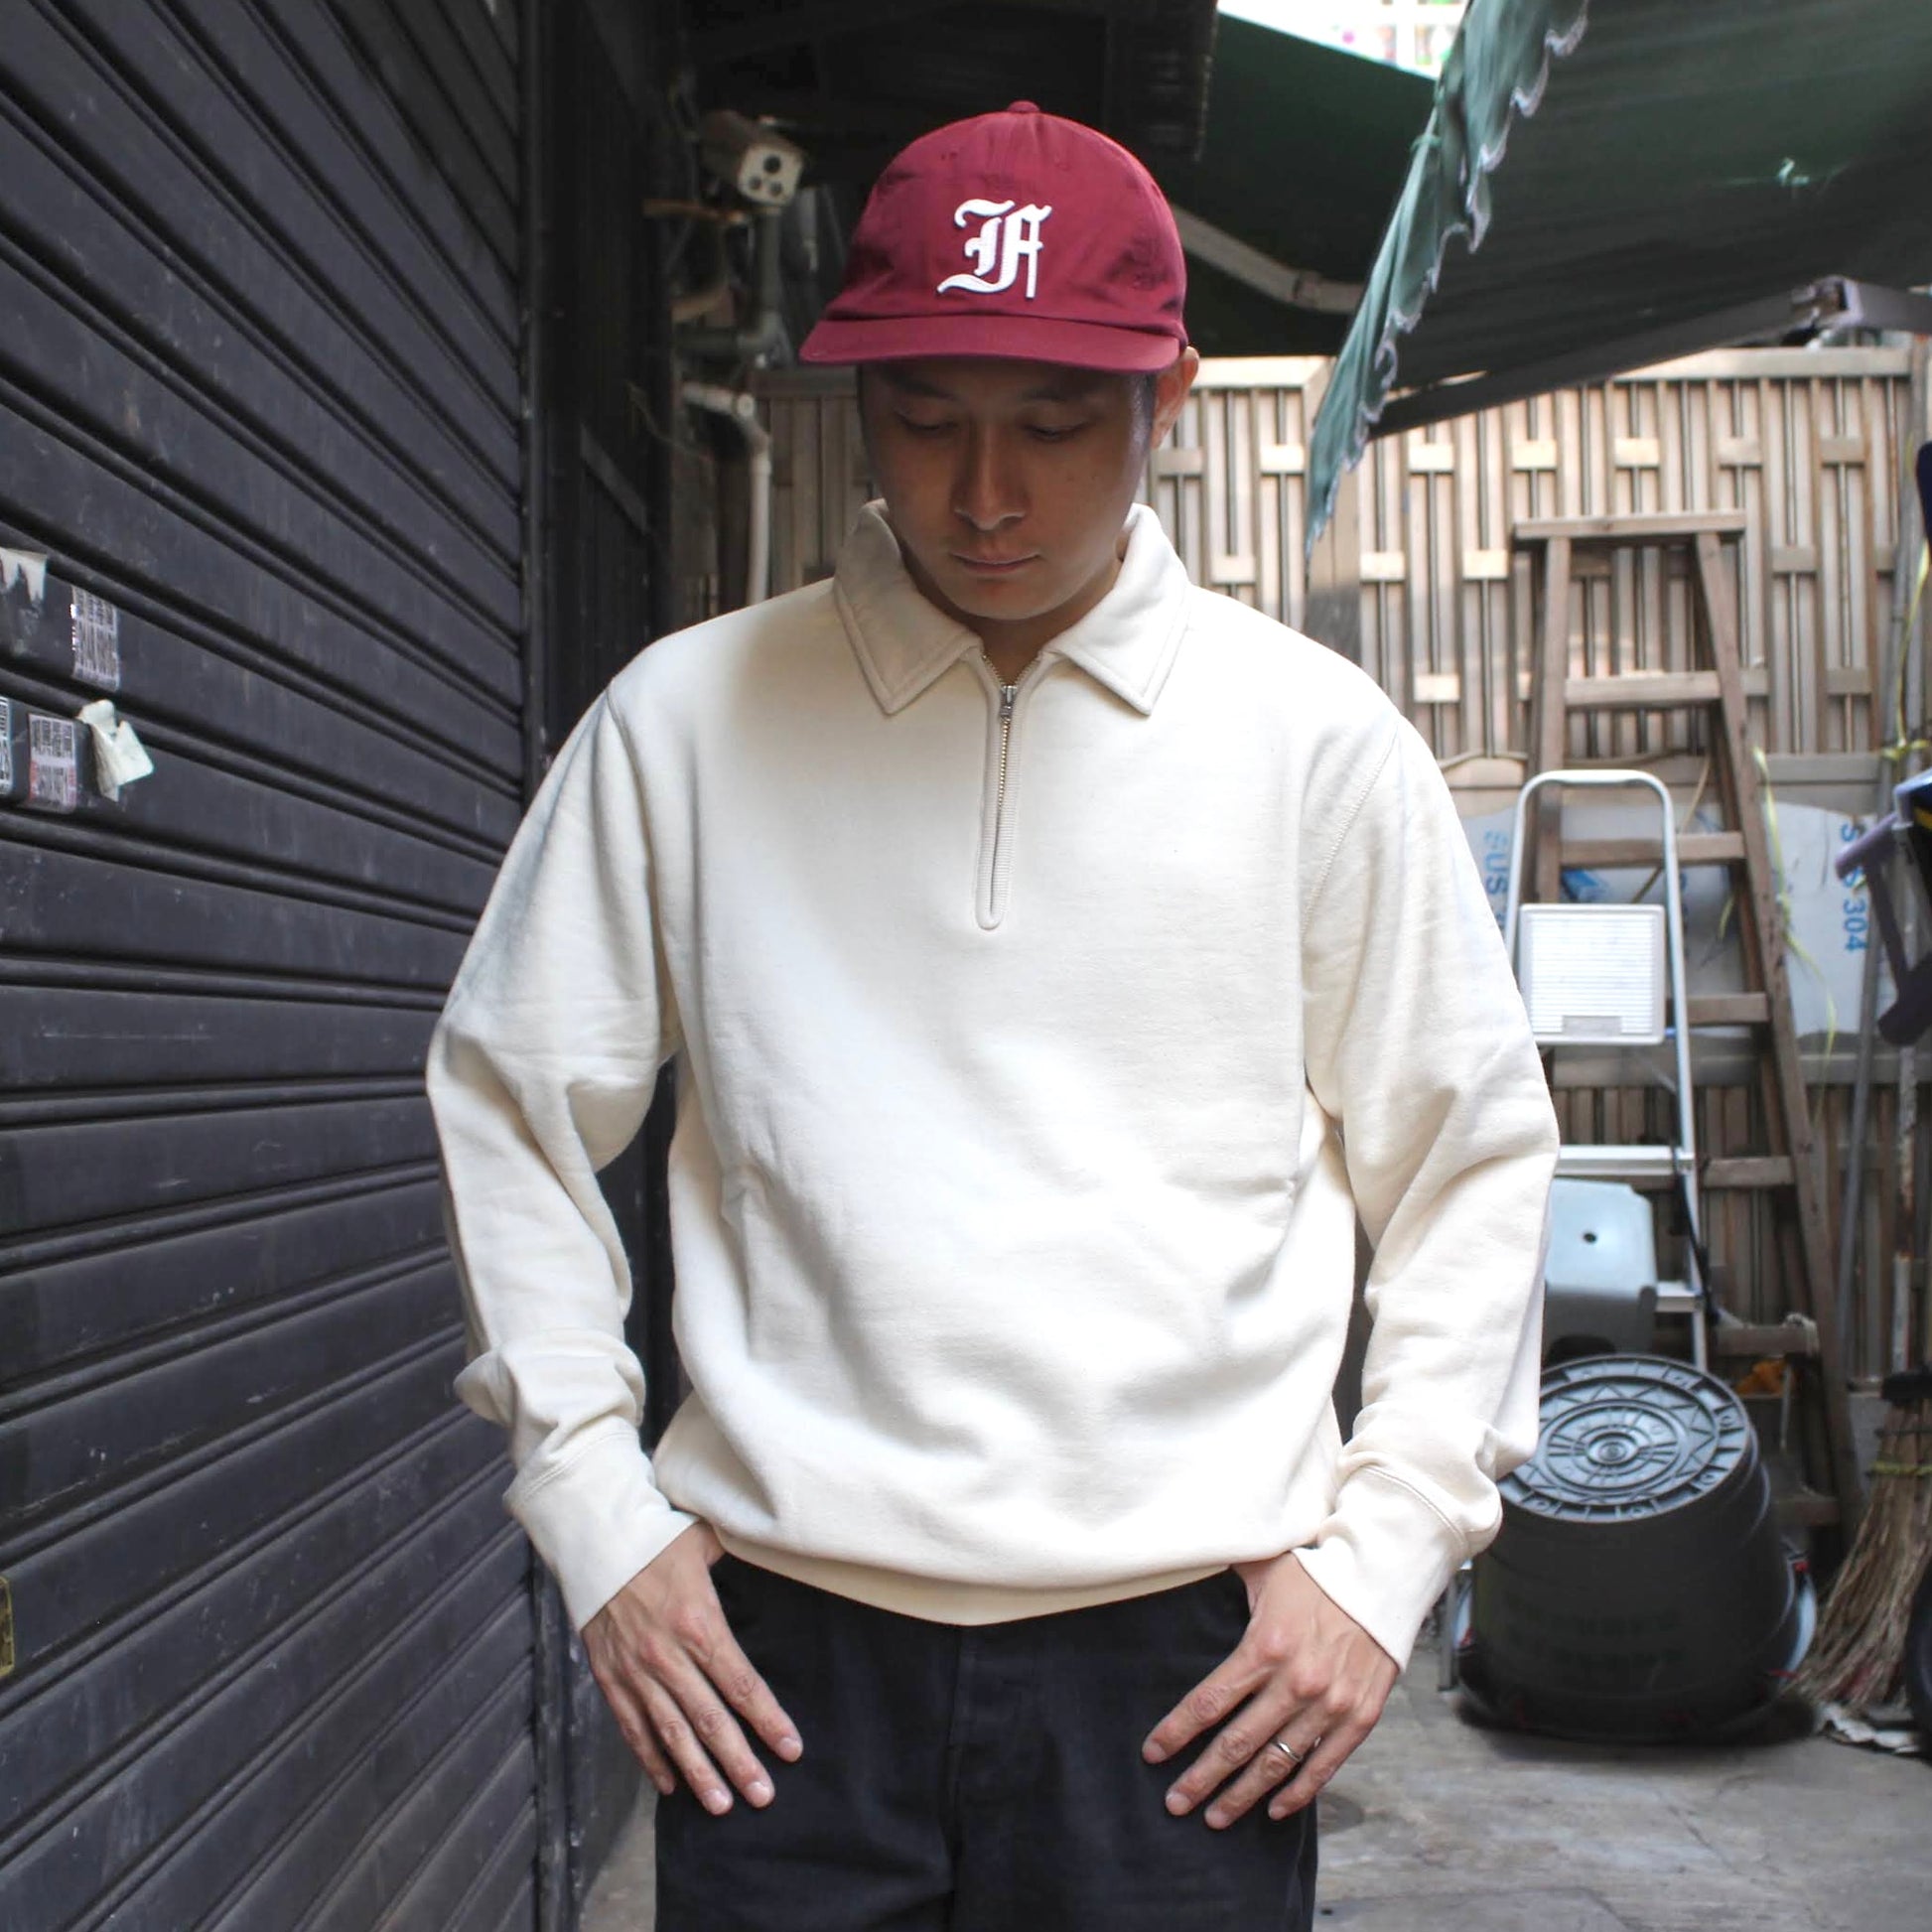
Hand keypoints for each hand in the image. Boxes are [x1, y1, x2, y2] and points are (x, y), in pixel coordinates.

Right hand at [583, 1522, 802, 1814]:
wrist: (592, 1537)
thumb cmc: (655, 1535)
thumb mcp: (705, 1541)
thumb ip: (740, 1556)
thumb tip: (774, 1546)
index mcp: (699, 1623)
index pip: (742, 1684)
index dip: (769, 1720)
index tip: (791, 1749)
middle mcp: (667, 1655)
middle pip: (710, 1720)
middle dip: (740, 1762)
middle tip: (763, 1796)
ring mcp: (635, 1671)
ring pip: (672, 1734)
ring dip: (699, 1774)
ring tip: (722, 1805)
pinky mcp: (609, 1677)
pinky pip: (633, 1727)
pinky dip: (652, 1759)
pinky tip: (671, 1784)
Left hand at [1142, 1551, 1396, 1827]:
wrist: (1383, 1576)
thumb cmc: (1316, 1570)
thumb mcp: (1263, 1568)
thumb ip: (1224, 1580)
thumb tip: (1183, 1566)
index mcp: (1264, 1647)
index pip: (1209, 1702)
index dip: (1177, 1732)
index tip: (1152, 1754)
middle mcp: (1295, 1682)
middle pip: (1236, 1744)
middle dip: (1201, 1779)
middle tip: (1176, 1803)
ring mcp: (1329, 1705)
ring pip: (1276, 1764)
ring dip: (1242, 1795)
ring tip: (1215, 1817)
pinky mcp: (1359, 1718)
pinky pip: (1322, 1766)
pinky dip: (1297, 1793)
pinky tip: (1273, 1809)